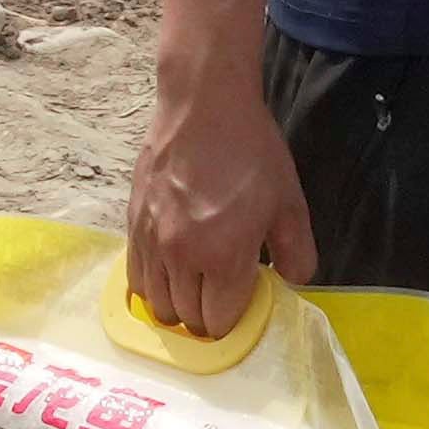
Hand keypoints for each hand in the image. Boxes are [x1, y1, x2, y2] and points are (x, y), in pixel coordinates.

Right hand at [123, 58, 312, 342]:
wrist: (202, 105)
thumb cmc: (251, 151)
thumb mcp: (289, 201)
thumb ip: (296, 252)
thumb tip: (293, 283)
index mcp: (223, 256)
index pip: (220, 322)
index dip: (234, 323)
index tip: (245, 305)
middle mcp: (180, 257)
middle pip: (187, 318)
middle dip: (207, 319)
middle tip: (224, 299)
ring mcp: (150, 241)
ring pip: (157, 304)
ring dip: (178, 306)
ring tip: (196, 290)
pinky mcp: (131, 224)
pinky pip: (135, 278)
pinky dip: (152, 287)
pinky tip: (169, 275)